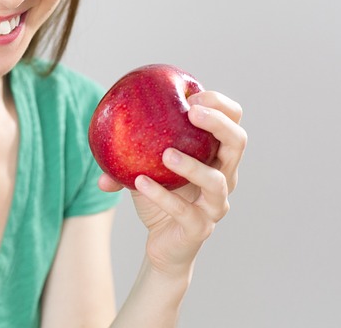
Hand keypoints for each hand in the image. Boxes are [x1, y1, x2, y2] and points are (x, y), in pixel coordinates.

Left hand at [99, 90, 246, 276]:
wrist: (162, 245)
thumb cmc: (158, 196)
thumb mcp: (145, 164)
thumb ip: (128, 146)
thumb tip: (103, 125)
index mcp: (217, 155)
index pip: (233, 121)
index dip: (220, 105)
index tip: (193, 96)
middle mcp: (225, 176)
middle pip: (237, 143)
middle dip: (218, 123)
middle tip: (191, 112)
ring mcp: (216, 204)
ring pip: (217, 180)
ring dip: (192, 165)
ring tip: (166, 153)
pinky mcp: (200, 227)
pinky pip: (184, 211)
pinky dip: (162, 195)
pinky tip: (140, 182)